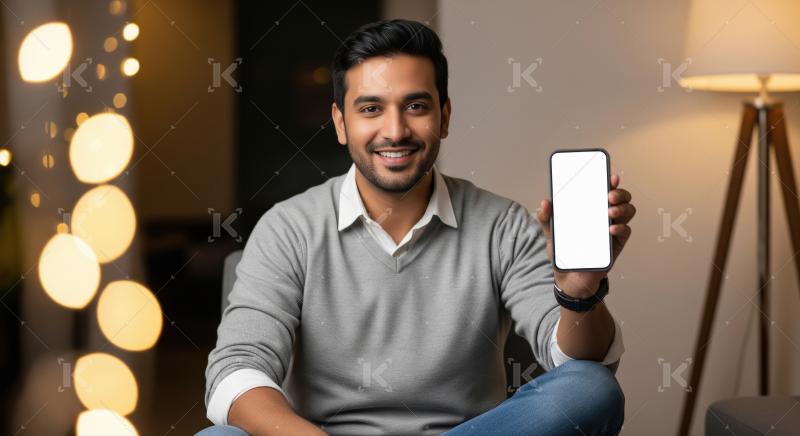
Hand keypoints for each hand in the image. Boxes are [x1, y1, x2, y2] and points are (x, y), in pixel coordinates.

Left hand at [536, 173, 634, 297]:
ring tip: (610, 212)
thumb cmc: (563, 253)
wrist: (569, 278)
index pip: (604, 191)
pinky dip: (621, 228)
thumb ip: (546, 218)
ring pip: (628, 212)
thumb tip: (544, 203)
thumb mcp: (551, 234)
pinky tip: (612, 229)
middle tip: (609, 196)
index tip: (611, 177)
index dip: (611, 182)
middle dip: (620, 193)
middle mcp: (604, 217)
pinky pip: (626, 232)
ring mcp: (612, 230)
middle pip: (621, 199)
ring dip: (622, 209)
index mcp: (591, 210)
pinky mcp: (616, 245)